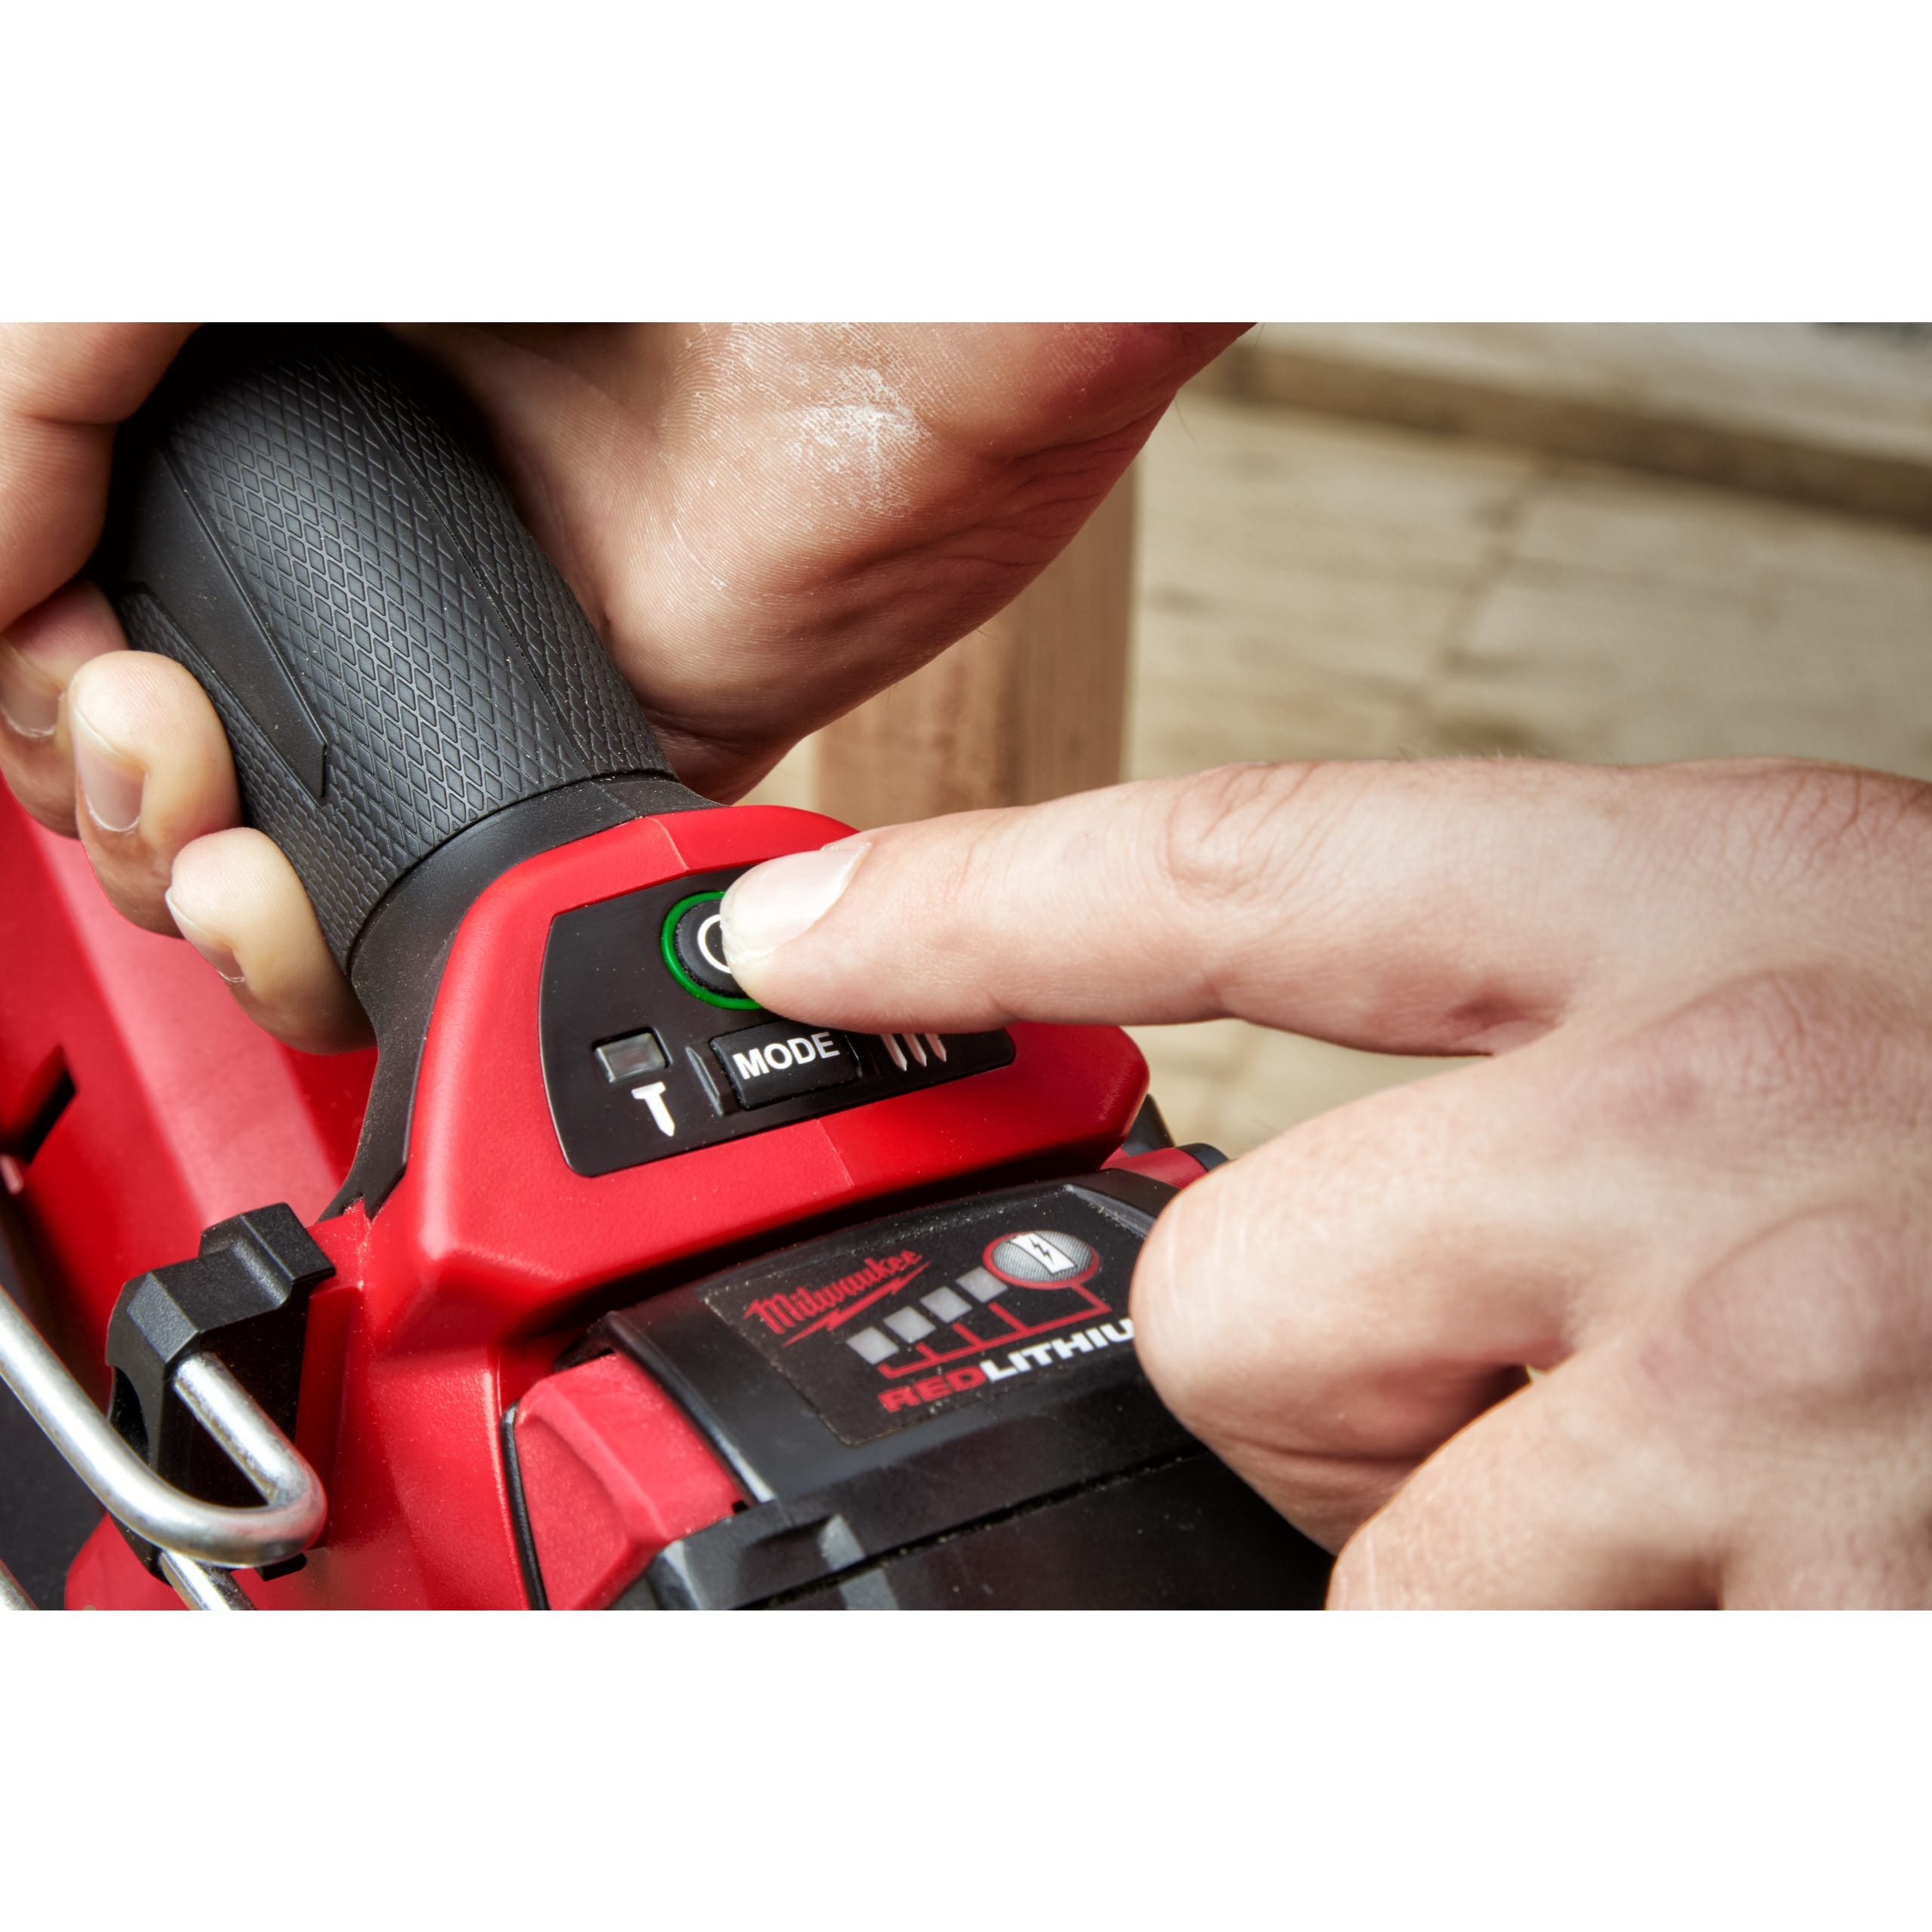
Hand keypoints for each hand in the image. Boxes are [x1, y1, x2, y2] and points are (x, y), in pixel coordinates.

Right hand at [0, 322, 1237, 1050]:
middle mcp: (378, 524)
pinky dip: (383, 940)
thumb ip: (61, 359)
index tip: (91, 689)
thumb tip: (2, 581)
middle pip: (172, 742)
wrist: (914, 268)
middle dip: (123, 796)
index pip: (78, 591)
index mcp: (271, 389)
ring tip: (237, 853)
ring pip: (302, 844)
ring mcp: (497, 641)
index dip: (45, 686)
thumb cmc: (661, 182)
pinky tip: (335, 906)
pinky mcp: (623, 733)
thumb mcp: (255, 203)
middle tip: (168, 750)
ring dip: (220, 895)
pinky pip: (476, 884)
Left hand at [718, 757, 1931, 1607]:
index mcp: (1713, 905)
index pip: (1235, 862)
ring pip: (1341, 1512)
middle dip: (1330, 1371)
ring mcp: (1768, 1385)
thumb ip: (1525, 1073)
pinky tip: (1737, 1586)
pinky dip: (1562, 1654)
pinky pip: (1480, 1675)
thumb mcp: (1807, 1006)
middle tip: (1551, 1368)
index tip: (791, 923)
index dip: (976, 897)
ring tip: (1682, 1487)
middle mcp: (1721, 1118)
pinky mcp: (1800, 1623)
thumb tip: (1264, 1213)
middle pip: (1233, 1278)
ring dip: (1456, 1539)